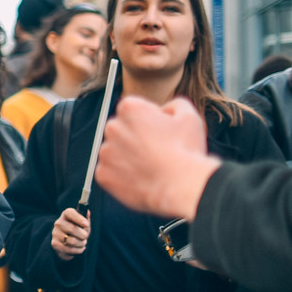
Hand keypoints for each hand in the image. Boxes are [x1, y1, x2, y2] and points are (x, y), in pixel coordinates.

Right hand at [50, 207, 90, 259]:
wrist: (66, 242)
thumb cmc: (78, 230)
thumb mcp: (83, 224)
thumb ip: (86, 219)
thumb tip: (88, 212)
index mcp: (66, 215)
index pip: (69, 213)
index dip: (79, 219)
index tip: (86, 225)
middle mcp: (58, 223)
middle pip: (72, 229)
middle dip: (83, 235)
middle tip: (85, 237)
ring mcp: (55, 234)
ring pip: (72, 241)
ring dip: (81, 244)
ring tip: (82, 243)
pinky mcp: (55, 244)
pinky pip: (70, 249)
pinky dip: (78, 250)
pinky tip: (79, 248)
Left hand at [96, 96, 220, 221]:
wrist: (180, 186)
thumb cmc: (186, 151)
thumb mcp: (189, 117)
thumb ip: (174, 105)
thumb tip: (164, 110)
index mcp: (130, 108)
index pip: (133, 109)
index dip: (149, 120)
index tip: (161, 132)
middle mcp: (112, 127)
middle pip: (121, 129)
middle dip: (135, 136)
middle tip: (156, 150)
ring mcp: (105, 152)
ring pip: (115, 151)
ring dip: (128, 156)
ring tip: (150, 166)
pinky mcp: (102, 174)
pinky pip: (111, 172)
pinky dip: (122, 175)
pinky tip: (141, 177)